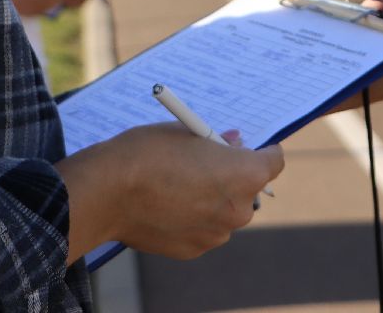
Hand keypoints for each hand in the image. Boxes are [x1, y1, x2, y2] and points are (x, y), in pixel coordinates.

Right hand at [103, 123, 282, 259]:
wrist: (108, 192)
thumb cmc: (148, 153)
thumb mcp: (187, 132)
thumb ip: (217, 141)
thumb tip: (232, 142)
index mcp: (245, 174)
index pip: (274, 162)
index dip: (263, 150)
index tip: (250, 147)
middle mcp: (239, 209)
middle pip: (249, 189)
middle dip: (233, 176)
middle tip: (206, 163)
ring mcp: (216, 233)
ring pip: (225, 212)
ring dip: (213, 200)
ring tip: (178, 185)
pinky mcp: (194, 250)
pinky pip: (203, 229)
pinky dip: (193, 219)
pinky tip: (166, 206)